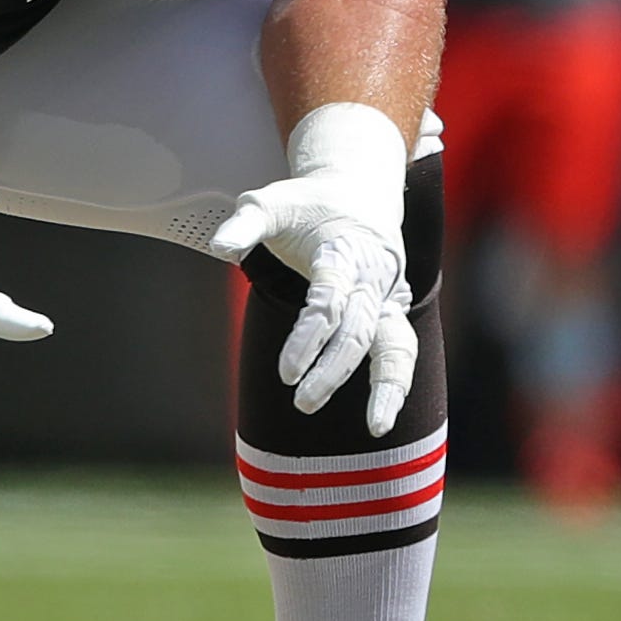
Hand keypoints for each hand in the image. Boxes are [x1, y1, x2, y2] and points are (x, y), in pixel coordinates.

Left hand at [211, 170, 417, 438]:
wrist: (357, 191)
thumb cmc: (305, 203)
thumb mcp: (269, 202)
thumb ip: (244, 224)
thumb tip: (220, 248)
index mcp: (343, 253)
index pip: (328, 304)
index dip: (309, 340)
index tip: (286, 374)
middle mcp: (373, 277)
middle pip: (358, 332)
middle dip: (333, 370)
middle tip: (303, 403)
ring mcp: (387, 295)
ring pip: (395, 344)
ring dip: (387, 387)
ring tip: (376, 429)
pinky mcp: (392, 309)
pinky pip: (400, 349)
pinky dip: (397, 382)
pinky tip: (383, 418)